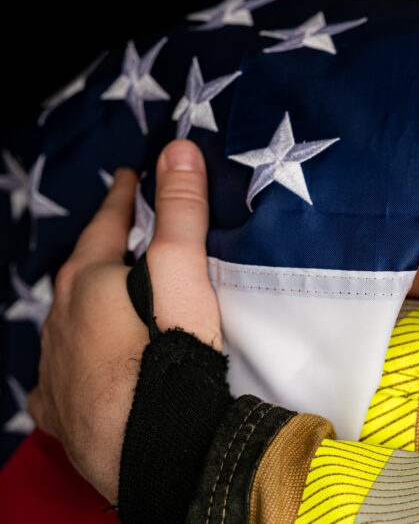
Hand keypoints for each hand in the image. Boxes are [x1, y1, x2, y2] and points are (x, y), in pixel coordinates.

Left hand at [27, 139, 217, 501]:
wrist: (160, 450)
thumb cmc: (172, 356)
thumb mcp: (183, 275)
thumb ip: (180, 213)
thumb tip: (178, 149)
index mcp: (88, 283)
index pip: (106, 226)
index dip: (122, 200)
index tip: (130, 178)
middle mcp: (59, 321)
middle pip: (80, 273)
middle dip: (99, 250)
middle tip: (120, 235)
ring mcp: (54, 369)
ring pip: (64, 323)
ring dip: (85, 305)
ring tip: (106, 299)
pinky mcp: (58, 411)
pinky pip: (59, 376)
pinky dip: (72, 361)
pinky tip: (82, 368)